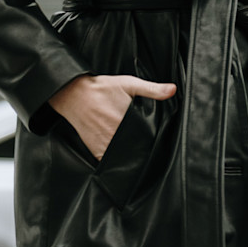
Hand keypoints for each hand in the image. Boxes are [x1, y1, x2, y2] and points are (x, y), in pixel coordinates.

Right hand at [49, 73, 176, 161]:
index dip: (154, 141)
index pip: (147, 138)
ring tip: (136, 152)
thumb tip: (172, 90)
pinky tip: (122, 156)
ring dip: (131, 157)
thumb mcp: (128, 84)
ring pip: (125, 158)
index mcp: (128, 121)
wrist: (74, 95)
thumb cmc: (101, 88)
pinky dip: (117, 161)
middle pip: (137, 149)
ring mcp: (106, 145)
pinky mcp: (97, 151)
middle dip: (144, 149)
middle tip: (150, 149)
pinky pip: (110, 162)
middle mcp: (117, 136)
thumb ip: (152, 89)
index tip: (159, 143)